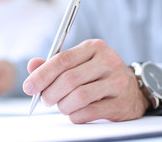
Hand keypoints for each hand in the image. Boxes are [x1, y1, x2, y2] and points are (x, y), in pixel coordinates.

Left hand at [23, 39, 149, 123]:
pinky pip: (89, 112)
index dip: (42, 74)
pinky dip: (75, 115)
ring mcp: (117, 82)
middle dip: (50, 93)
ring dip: (62, 105)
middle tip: (45, 99)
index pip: (62, 59)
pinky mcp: (121, 103)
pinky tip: (74, 112)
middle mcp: (108, 61)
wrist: (133, 89)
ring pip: (79, 97)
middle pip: (69, 79)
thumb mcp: (78, 62)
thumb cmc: (99, 74)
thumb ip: (54, 63)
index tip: (29, 86)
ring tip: (61, 105)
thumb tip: (32, 65)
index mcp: (94, 47)